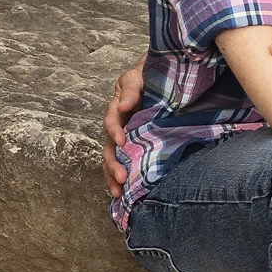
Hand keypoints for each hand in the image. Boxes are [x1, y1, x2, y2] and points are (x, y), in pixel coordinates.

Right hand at [100, 64, 142, 197]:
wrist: (162, 78)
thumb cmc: (148, 76)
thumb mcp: (138, 77)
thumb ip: (130, 89)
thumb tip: (123, 106)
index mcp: (117, 108)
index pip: (111, 121)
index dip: (114, 131)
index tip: (121, 142)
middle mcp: (118, 126)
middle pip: (109, 147)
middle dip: (112, 164)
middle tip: (121, 177)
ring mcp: (126, 138)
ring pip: (114, 159)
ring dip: (114, 176)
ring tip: (119, 193)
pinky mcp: (136, 147)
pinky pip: (127, 163)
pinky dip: (124, 178)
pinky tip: (125, 194)